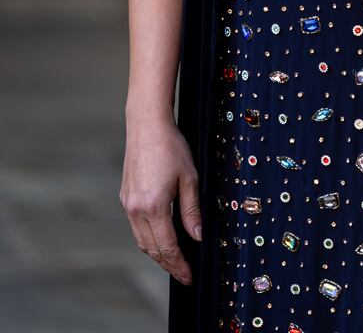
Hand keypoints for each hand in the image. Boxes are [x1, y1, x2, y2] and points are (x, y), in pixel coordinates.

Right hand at [119, 114, 201, 285]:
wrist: (146, 125)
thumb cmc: (171, 147)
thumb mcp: (190, 177)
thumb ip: (192, 210)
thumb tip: (197, 237)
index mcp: (154, 206)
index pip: (167, 247)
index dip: (179, 265)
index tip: (189, 276)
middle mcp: (136, 209)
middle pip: (152, 249)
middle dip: (169, 264)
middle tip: (184, 273)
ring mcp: (128, 204)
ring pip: (141, 241)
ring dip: (157, 253)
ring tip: (174, 259)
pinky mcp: (125, 197)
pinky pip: (136, 227)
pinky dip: (148, 238)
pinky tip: (160, 236)